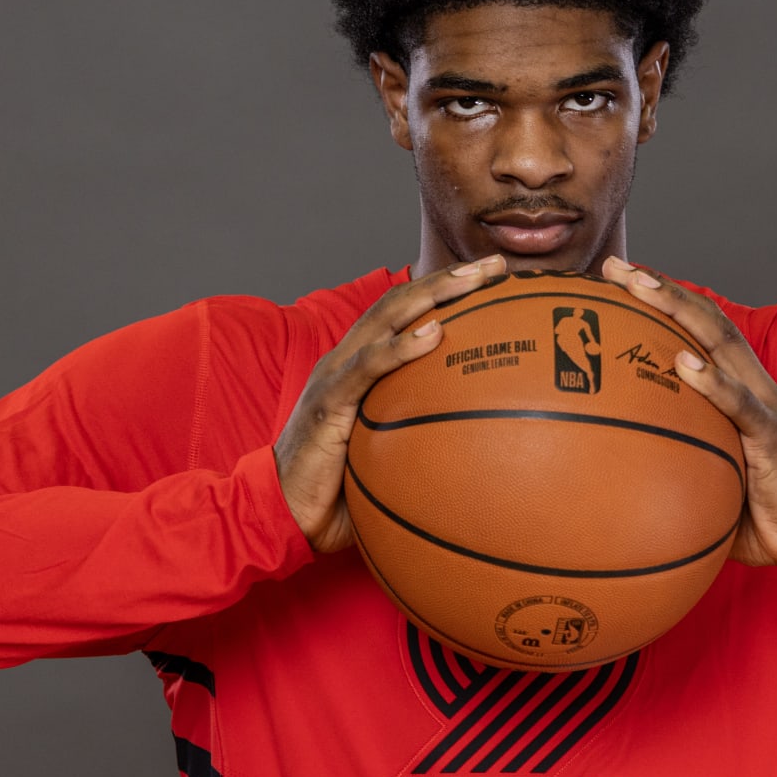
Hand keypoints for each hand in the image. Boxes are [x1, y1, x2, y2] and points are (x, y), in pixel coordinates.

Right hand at [274, 255, 508, 551]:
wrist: (281, 512)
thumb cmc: (337, 490)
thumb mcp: (387, 458)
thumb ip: (421, 441)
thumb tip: (479, 452)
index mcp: (360, 366)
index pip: (406, 314)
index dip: (446, 291)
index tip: (494, 281)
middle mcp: (347, 359)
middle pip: (402, 302)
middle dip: (450, 278)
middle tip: (496, 265)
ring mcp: (335, 375)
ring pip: (386, 318)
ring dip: (432, 294)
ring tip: (473, 281)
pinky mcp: (328, 401)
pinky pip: (368, 367)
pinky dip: (401, 347)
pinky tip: (434, 334)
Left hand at [600, 257, 776, 581]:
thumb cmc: (752, 506)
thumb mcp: (704, 468)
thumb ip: (670, 450)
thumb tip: (604, 459)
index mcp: (736, 385)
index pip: (697, 327)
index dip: (661, 296)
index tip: (616, 275)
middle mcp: (751, 383)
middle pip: (703, 319)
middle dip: (659, 287)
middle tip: (615, 267)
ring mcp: (763, 405)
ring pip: (720, 343)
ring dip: (679, 311)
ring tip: (642, 289)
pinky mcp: (771, 438)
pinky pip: (739, 405)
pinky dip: (712, 382)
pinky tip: (685, 364)